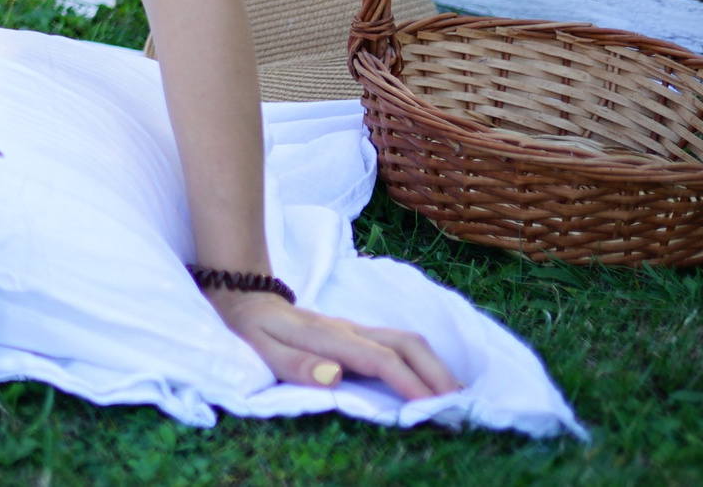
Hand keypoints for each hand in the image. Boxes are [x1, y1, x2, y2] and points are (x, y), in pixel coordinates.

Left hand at [210, 288, 462, 401]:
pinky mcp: (357, 332)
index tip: (431, 408)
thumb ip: (297, 364)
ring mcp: (356, 328)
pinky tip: (432, 379)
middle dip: (436, 372)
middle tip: (458, 406)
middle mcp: (350, 330)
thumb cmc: (255, 330)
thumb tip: (336, 376)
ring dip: (435, 364)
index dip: (409, 382)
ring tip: (454, 396)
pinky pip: (399, 343)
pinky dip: (423, 360)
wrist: (245, 295)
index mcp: (331, 338)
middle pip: (407, 343)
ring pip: (407, 339)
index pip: (381, 359)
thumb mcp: (264, 350)